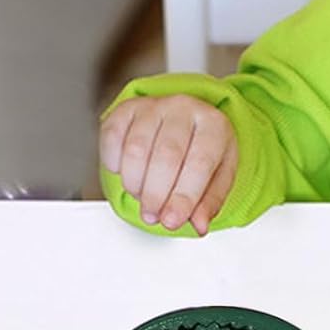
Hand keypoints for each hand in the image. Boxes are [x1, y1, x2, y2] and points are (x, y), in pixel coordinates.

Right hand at [99, 93, 237, 235]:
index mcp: (214, 125)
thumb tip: (199, 224)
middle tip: (152, 216)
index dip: (183, 197)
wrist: (188, 120)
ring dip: (134, 182)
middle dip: (155, 195)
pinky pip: (112, 136)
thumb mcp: (218, 176)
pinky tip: (124, 173)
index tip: (172, 221)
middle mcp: (184, 109)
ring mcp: (153, 106)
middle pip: (166, 156)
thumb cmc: (203, 149)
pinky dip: (113, 162)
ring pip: (136, 148)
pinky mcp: (126, 108)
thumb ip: (209, 202)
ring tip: (142, 196)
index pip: (199, 164)